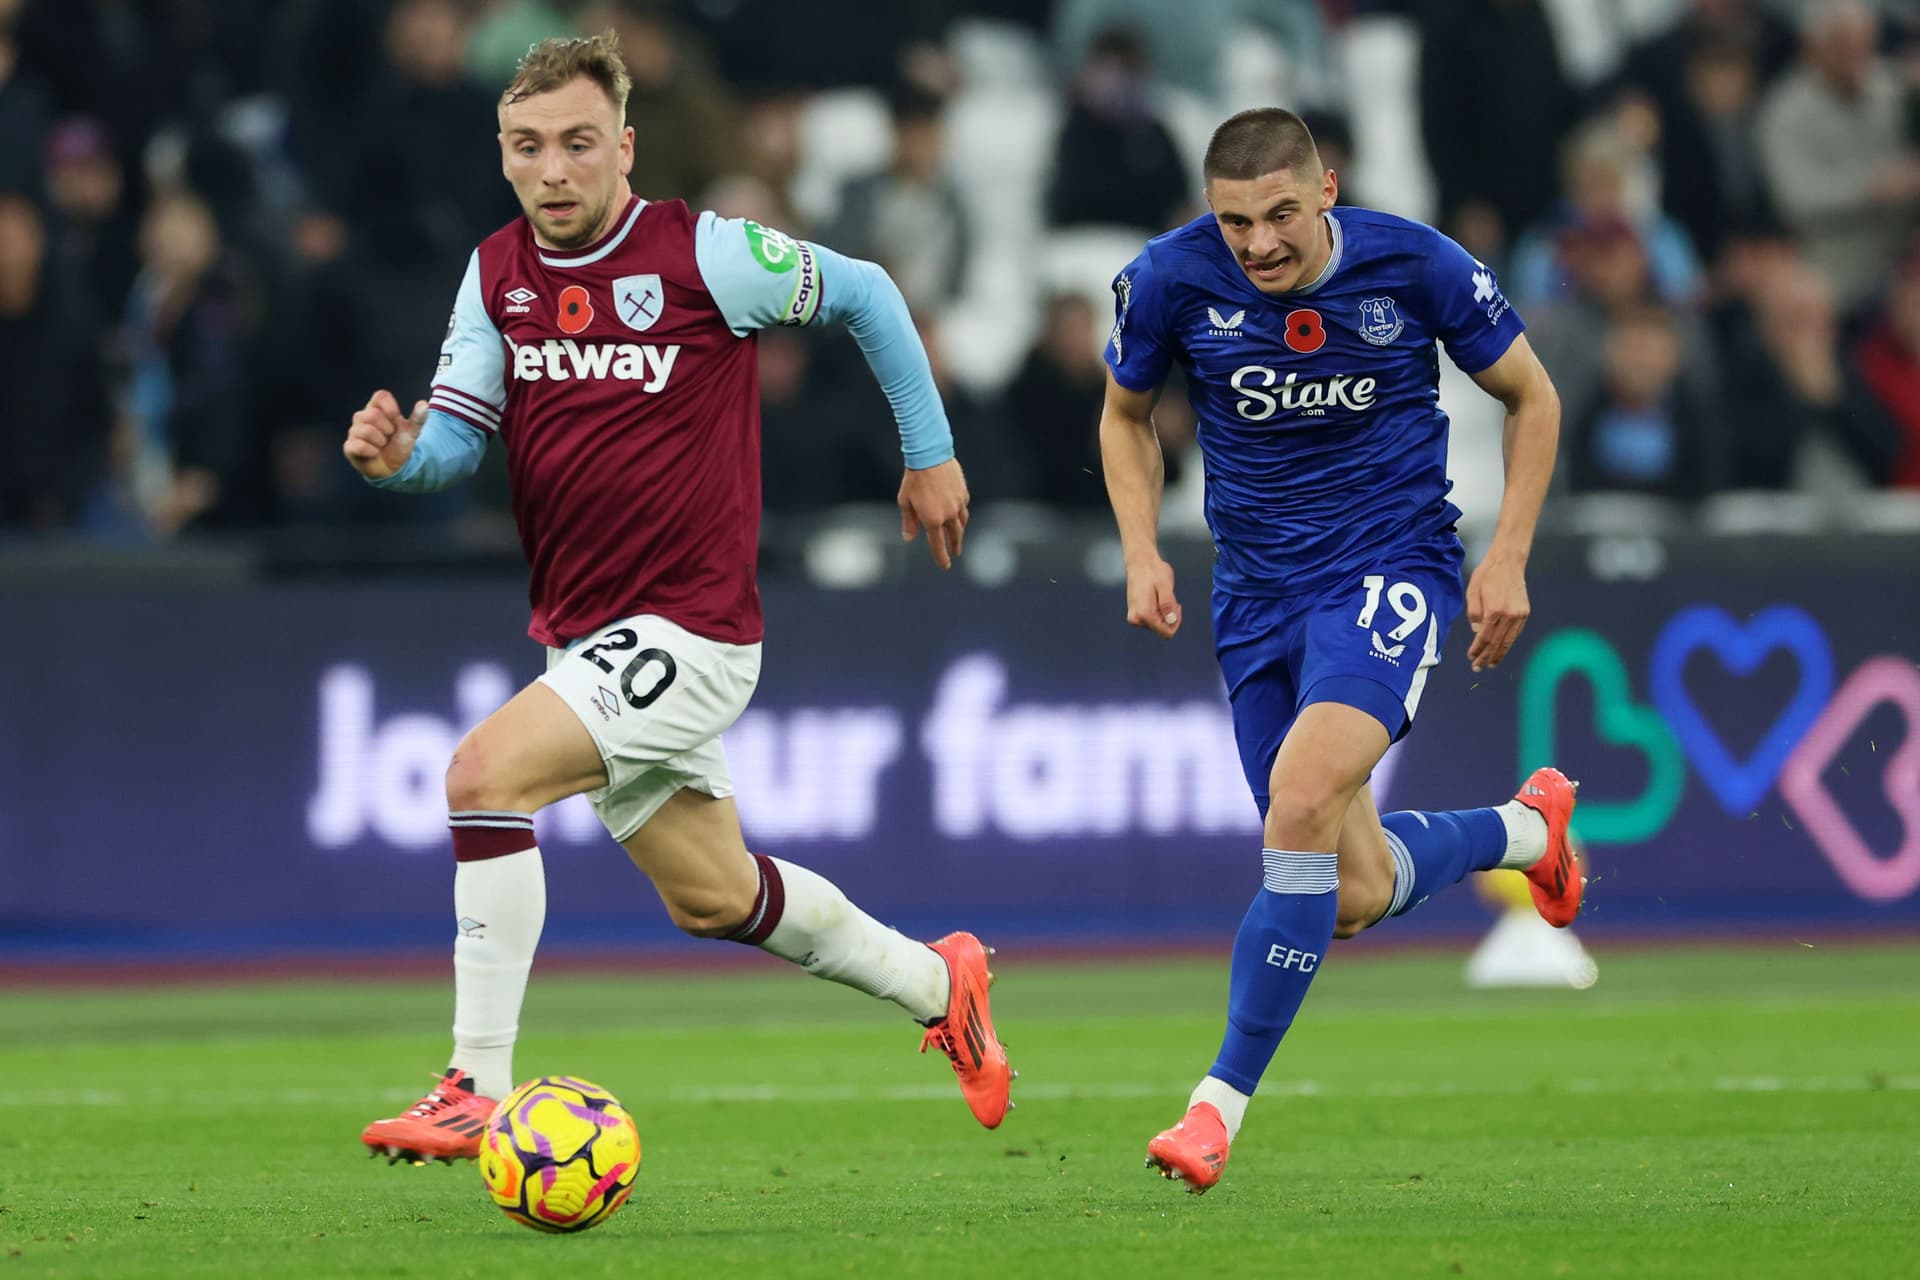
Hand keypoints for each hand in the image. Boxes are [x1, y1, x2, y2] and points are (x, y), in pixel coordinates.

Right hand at [343, 390, 425, 478]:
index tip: (396, 418)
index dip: (391, 408)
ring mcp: (354, 431)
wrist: (394, 467)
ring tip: (382, 445)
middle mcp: (362, 417)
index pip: (380, 396)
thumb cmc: (399, 445)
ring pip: (366, 430)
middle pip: (373, 414)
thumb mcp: (411, 431)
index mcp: (376, 408)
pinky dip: (372, 451)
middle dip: (388, 429)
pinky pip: (359, 446)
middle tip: (389, 437)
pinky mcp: (349, 447)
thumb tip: (423, 403)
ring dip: (381, 441)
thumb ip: (418, 418)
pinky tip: (375, 453)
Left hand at [897, 457, 968, 568]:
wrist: (930, 455)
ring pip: (961, 523)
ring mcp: (958, 504)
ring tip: (957, 537)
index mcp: (932, 520)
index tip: (945, 566)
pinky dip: (961, 515)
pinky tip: (958, 515)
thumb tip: (909, 539)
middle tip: (955, 553)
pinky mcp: (963, 493)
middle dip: (954, 547)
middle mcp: (948, 514)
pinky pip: (963, 508)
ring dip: (959, 532)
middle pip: (954, 536)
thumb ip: (909, 522)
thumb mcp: (905, 502)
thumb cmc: (913, 479)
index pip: (938, 545)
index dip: (941, 558)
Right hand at [1124, 557, 1180, 637]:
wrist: (1140, 562)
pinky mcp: (1135, 614)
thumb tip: (1171, 621)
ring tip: (1162, 594)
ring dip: (1164, 611)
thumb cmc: (1153, 571)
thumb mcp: (1165, 586)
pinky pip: (1152, 619)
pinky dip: (1158, 610)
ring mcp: (1134, 617)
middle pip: (1162, 629)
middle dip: (1170, 615)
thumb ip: (1168, 604)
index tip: (1176, 605)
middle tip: (1170, 597)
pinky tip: (1157, 597)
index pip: (1167, 632)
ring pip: (1158, 624)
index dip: (1176, 621)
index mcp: (1144, 614)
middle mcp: (1136, 619)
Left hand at [1465, 555, 1529, 671]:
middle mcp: (1509, 614)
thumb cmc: (1487, 574)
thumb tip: (1477, 633)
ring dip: (1499, 654)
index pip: (1484, 637)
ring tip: (1490, 664)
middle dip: (1487, 657)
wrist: (1508, 561)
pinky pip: (1515, 633)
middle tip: (1478, 667)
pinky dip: (1508, 643)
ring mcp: (1519, 614)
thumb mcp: (1472, 591)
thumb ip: (1473, 613)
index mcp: (1494, 609)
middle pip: (1497, 643)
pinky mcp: (1525, 612)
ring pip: (1508, 640)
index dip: (1477, 649)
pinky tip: (1501, 649)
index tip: (1471, 657)